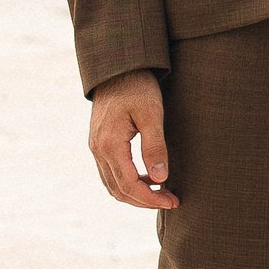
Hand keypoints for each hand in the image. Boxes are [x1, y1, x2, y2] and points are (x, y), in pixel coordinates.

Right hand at [89, 71, 173, 210]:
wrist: (118, 67)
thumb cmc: (137, 86)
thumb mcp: (152, 114)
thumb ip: (155, 147)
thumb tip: (160, 179)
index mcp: (109, 144)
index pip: (129, 185)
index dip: (151, 198)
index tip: (172, 201)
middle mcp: (97, 149)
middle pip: (118, 190)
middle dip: (145, 200)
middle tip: (171, 200)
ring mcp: (95, 147)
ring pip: (112, 184)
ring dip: (136, 193)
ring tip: (161, 192)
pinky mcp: (99, 143)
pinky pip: (110, 172)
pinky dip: (128, 182)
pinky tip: (148, 178)